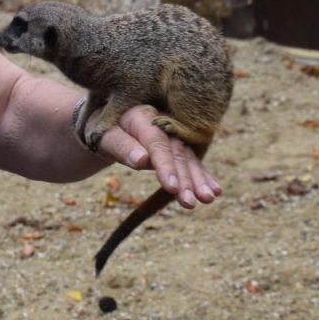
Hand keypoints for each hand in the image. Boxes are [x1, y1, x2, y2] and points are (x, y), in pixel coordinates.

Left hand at [92, 105, 222, 208]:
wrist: (109, 119)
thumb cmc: (103, 130)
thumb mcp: (104, 137)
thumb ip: (122, 147)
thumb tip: (142, 161)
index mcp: (142, 118)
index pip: (156, 144)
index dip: (165, 166)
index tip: (172, 187)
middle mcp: (163, 124)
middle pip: (176, 153)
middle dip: (185, 178)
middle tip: (189, 202)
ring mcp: (173, 134)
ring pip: (187, 158)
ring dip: (198, 179)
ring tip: (208, 198)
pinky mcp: (177, 146)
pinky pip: (191, 161)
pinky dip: (203, 175)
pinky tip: (215, 190)